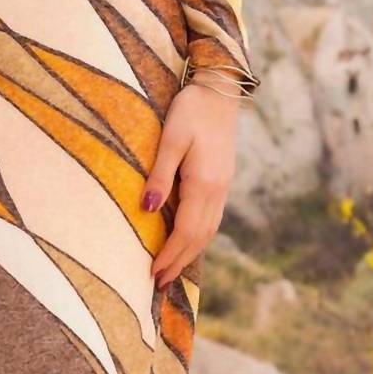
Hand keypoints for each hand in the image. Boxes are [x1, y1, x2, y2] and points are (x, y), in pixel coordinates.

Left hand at [142, 83, 238, 288]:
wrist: (220, 89)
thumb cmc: (190, 109)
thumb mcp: (170, 139)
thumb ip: (160, 175)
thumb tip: (148, 209)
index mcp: (204, 183)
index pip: (186, 231)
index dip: (169, 256)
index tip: (151, 274)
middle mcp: (218, 190)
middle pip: (199, 238)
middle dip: (178, 263)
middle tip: (158, 284)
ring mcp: (223, 186)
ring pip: (208, 231)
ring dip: (189, 254)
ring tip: (170, 271)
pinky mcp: (222, 180)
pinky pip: (212, 219)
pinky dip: (198, 238)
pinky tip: (187, 243)